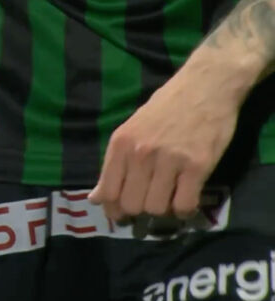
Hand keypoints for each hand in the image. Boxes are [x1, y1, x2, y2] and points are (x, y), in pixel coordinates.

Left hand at [89, 60, 240, 219]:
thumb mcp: (130, 131)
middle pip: (131, 204)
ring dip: (163, 211)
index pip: (108, 192)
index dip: (114, 210)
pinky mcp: (197, 165)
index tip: (122, 215)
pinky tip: (185, 202)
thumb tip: (95, 199)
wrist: (205, 85)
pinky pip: (184, 204)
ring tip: (169, 200)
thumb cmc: (166, 107)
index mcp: (120, 144)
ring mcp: (170, 160)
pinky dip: (184, 211)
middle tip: (149, 205)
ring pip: (156, 208)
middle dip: (139, 212)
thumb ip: (113, 165)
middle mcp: (141, 153)